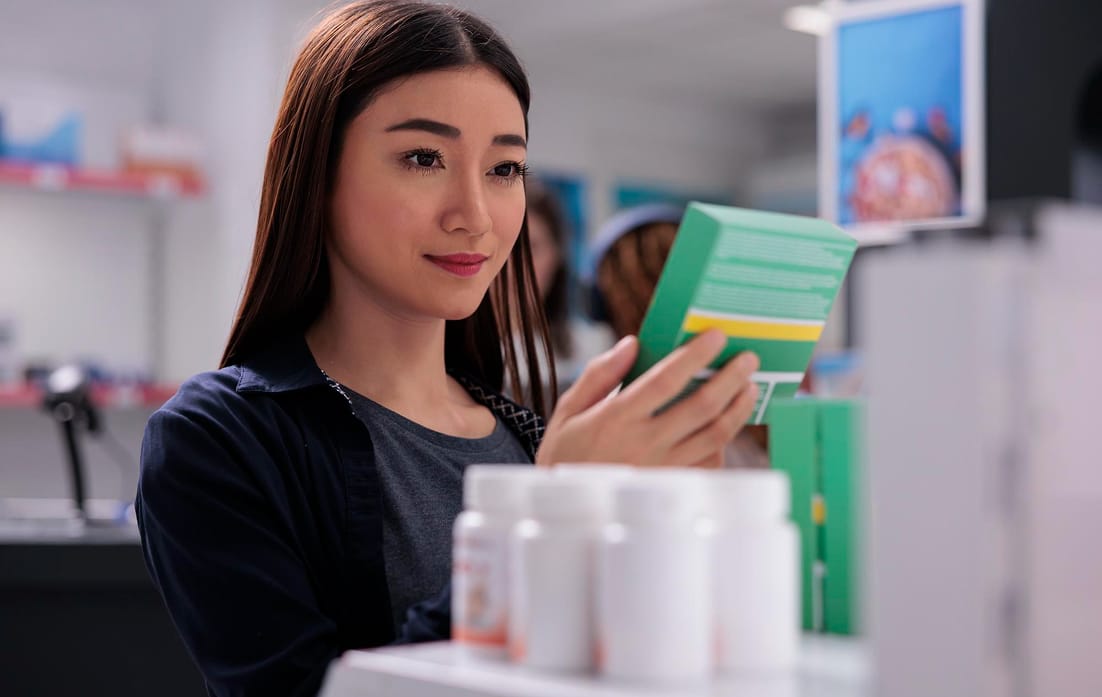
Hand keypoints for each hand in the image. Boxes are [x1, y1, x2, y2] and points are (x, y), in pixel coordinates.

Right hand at [535, 330, 759, 468]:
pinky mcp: (675, 489)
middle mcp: (645, 445)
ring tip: (748, 386)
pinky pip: (711, 463)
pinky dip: (725, 440)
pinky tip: (728, 423)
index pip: (666, 380)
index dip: (695, 356)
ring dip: (738, 408)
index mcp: (616, 419)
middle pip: (702, 406)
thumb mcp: (568, 412)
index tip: (716, 336)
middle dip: (731, 377)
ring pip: (715, 435)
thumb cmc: (567, 455)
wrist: (565, 511)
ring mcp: (664, 470)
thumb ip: (599, 375)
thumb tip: (632, 344)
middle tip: (748, 358)